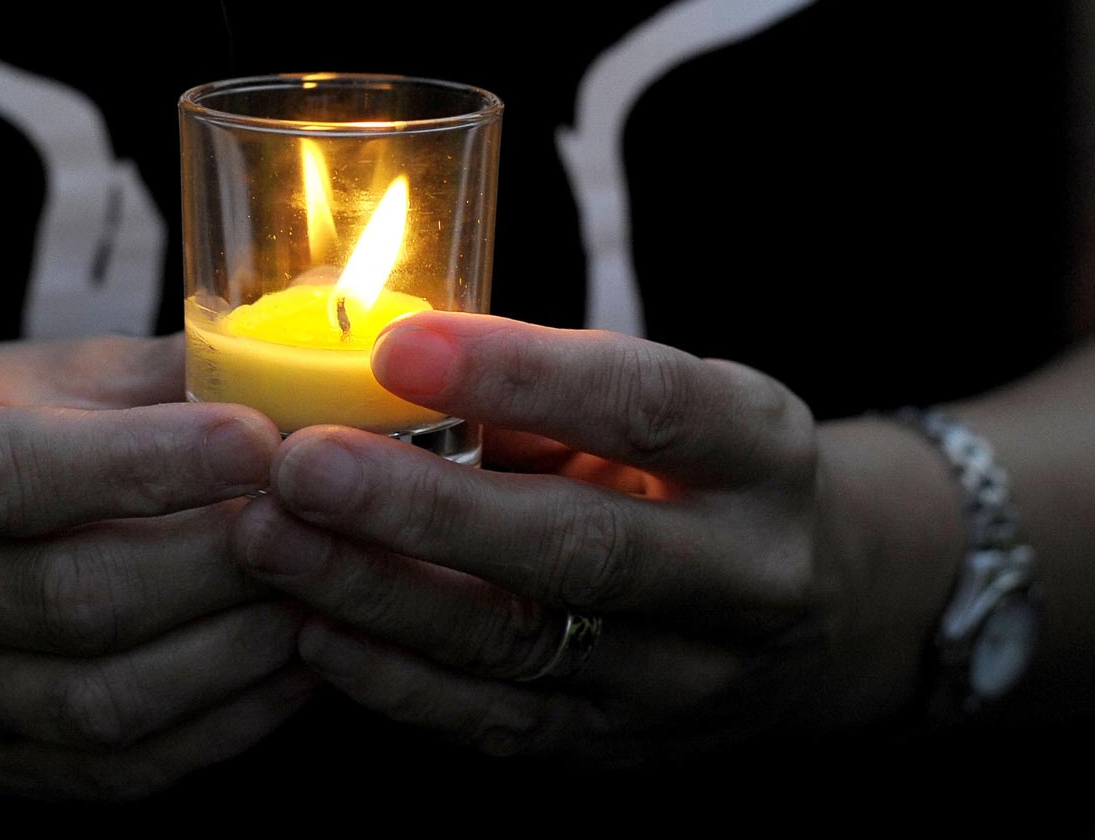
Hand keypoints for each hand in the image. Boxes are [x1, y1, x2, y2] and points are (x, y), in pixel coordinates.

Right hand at [0, 335, 318, 799]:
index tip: (259, 438)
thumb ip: (174, 371)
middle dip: (215, 562)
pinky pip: (122, 768)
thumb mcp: (68, 368)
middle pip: (68, 598)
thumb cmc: (15, 422)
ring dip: (233, 650)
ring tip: (320, 593)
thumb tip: (303, 364)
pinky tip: (295, 661)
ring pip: (101, 702)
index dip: (144, 462)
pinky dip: (227, 721)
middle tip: (319, 523)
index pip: (9, 473)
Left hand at [231, 314, 955, 761]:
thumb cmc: (700, 464)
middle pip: (578, 546)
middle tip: (300, 465)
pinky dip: (395, 680)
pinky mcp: (623, 749)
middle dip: (423, 508)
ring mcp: (688, 681)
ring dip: (379, 593)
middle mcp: (745, 575)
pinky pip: (497, 722)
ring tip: (270, 538)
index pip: (648, 406)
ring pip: (520, 645)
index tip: (397, 345)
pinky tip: (310, 628)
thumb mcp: (669, 397)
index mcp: (762, 449)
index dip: (522, 375)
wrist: (824, 605)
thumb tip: (380, 357)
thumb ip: (546, 387)